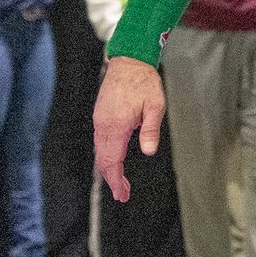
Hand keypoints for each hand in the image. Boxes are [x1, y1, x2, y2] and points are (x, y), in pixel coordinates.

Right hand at [94, 55, 164, 200]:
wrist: (129, 62)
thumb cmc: (143, 81)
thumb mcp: (155, 106)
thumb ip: (150, 130)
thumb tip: (148, 152)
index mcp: (116, 125)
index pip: (112, 161)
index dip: (116, 180)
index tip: (122, 193)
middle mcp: (103, 125)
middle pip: (103, 160)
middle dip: (112, 180)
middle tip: (123, 194)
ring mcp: (99, 120)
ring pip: (100, 152)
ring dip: (109, 169)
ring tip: (121, 182)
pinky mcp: (100, 116)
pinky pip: (100, 142)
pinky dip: (106, 156)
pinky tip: (115, 161)